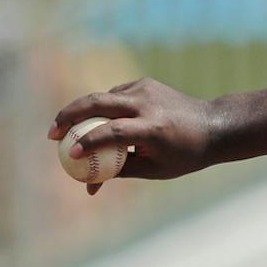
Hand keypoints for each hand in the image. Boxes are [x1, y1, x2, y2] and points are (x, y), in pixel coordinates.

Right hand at [49, 79, 222, 195]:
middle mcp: (148, 104)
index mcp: (153, 128)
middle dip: (68, 116)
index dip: (89, 142)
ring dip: (81, 113)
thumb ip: (120, 171)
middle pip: (97, 102)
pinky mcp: (143, 83)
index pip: (113, 132)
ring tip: (67, 131)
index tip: (70, 153)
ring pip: (102, 97)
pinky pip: (114, 96)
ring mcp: (145, 89)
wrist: (215, 125)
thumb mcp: (155, 169)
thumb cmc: (185, 154)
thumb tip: (88, 184)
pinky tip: (99, 122)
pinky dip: (102, 109)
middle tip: (52, 134)